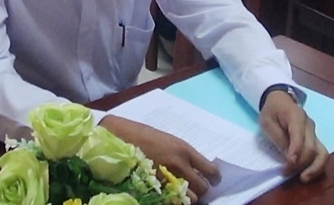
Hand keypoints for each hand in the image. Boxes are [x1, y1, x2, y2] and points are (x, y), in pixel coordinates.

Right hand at [99, 116, 218, 200]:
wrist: (119, 138)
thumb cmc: (142, 135)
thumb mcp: (168, 140)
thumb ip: (183, 155)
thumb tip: (196, 168)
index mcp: (185, 150)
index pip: (211, 171)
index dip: (214, 178)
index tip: (212, 180)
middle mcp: (180, 166)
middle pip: (203, 188)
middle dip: (201, 189)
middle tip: (195, 187)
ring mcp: (167, 179)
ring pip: (191, 199)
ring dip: (188, 197)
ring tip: (182, 192)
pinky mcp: (156, 188)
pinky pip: (173, 202)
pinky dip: (175, 201)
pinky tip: (170, 194)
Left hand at [259, 91, 327, 182]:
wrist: (280, 101)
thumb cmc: (272, 111)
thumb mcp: (267, 122)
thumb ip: (278, 138)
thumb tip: (289, 156)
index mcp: (296, 116)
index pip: (299, 135)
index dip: (295, 150)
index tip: (289, 163)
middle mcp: (309, 125)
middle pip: (311, 148)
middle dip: (300, 163)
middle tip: (285, 172)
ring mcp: (314, 133)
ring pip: (322, 153)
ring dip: (314, 168)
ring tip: (303, 179)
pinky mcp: (315, 140)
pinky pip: (321, 155)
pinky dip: (316, 167)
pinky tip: (308, 174)